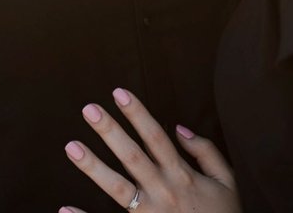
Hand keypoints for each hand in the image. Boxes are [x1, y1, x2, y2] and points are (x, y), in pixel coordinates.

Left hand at [61, 88, 239, 212]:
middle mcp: (164, 191)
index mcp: (183, 175)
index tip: (119, 93)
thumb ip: (206, 152)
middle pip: (133, 157)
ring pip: (118, 188)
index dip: (138, 114)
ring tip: (72, 147)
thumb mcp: (227, 180)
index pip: (156, 137)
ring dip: (94, 167)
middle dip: (111, 131)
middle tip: (89, 109)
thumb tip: (179, 128)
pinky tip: (65, 209)